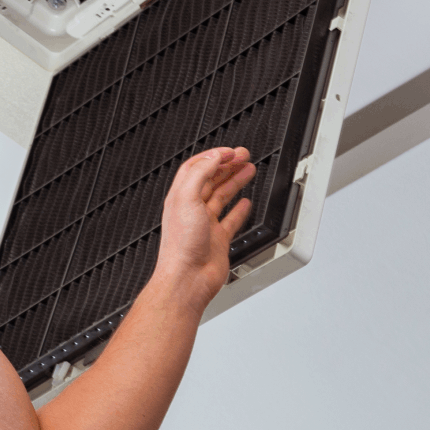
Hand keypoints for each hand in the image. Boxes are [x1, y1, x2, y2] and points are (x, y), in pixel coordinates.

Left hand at [153, 146, 255, 305]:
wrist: (187, 278)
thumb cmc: (180, 245)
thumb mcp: (186, 199)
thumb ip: (198, 174)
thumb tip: (212, 157)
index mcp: (181, 196)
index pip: (196, 167)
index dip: (213, 156)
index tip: (230, 151)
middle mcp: (192, 208)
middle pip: (211, 178)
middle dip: (227, 165)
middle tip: (244, 155)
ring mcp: (206, 223)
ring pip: (222, 195)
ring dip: (235, 181)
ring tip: (249, 169)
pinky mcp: (218, 239)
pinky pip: (230, 219)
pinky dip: (240, 209)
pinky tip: (247, 202)